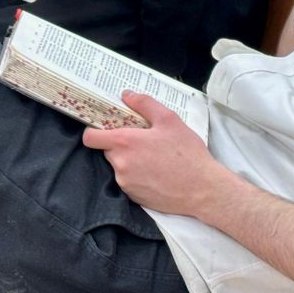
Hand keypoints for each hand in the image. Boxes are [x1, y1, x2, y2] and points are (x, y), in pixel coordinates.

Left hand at [81, 93, 226, 215]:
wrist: (202, 189)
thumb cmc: (187, 154)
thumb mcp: (169, 120)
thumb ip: (145, 104)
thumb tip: (127, 95)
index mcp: (125, 143)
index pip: (91, 137)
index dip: (96, 131)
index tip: (109, 128)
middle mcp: (120, 164)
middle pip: (108, 150)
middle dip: (122, 145)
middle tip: (144, 141)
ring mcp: (125, 183)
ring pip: (120, 166)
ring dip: (131, 161)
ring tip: (155, 158)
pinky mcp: (133, 197)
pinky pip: (129, 181)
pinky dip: (138, 176)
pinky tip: (158, 173)